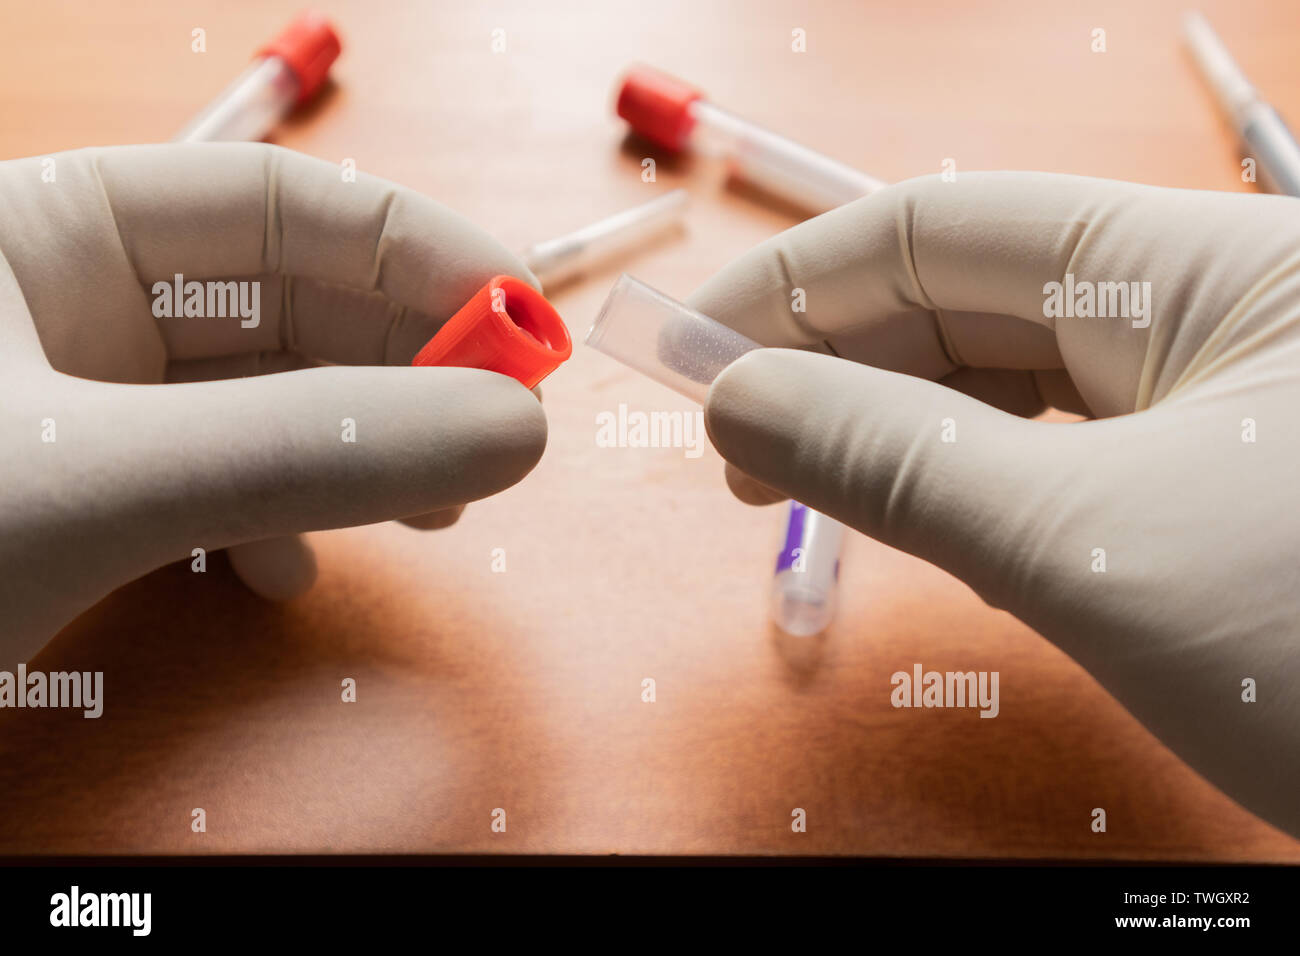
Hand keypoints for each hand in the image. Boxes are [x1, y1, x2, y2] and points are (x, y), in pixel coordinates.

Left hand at [0, 143, 546, 663]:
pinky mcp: (84, 493)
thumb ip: (302, 451)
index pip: (277, 203)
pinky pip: (214, 483)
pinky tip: (284, 573)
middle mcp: (67, 300)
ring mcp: (74, 401)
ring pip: (266, 404)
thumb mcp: (96, 484)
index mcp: (46, 228)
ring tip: (432, 516)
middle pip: (289, 305)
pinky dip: (273, 523)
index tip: (523, 319)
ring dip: (360, 456)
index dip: (417, 252)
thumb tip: (508, 430)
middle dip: (404, 372)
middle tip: (499, 433)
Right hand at [691, 172, 1299, 836]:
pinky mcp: (1208, 477)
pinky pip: (1052, 449)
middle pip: (966, 298)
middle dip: (833, 360)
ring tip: (791, 480)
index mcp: (1200, 264)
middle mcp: (1206, 306)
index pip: (943, 228)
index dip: (798, 283)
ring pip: (1003, 379)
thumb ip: (898, 463)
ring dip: (888, 424)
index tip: (691, 349)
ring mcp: (1213, 394)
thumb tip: (741, 406)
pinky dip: (961, 478)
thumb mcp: (1087, 549)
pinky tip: (904, 507)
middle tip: (729, 443)